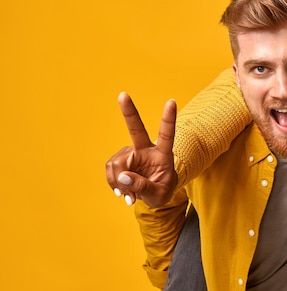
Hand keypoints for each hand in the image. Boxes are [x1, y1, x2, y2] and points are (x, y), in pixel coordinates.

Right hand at [105, 92, 177, 207]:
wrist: (153, 195)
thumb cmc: (162, 191)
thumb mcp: (159, 195)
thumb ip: (143, 187)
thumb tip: (122, 177)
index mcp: (163, 155)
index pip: (167, 135)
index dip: (168, 119)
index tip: (172, 102)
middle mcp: (146, 150)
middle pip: (136, 129)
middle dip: (129, 112)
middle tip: (122, 95)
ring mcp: (132, 154)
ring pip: (117, 164)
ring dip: (118, 183)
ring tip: (129, 196)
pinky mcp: (120, 161)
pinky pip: (110, 171)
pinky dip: (113, 184)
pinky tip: (122, 192)